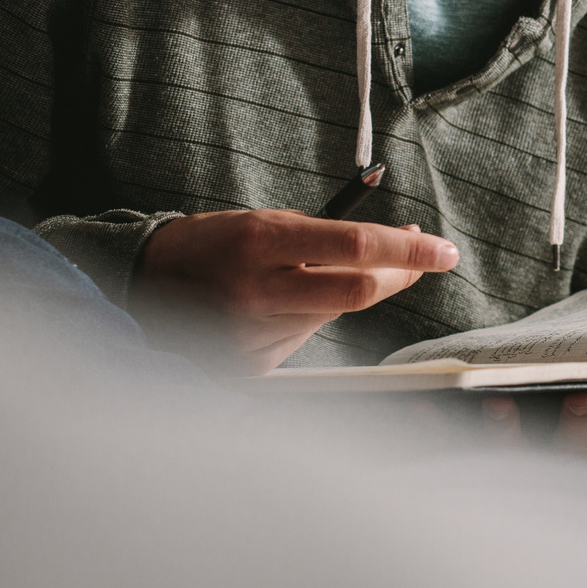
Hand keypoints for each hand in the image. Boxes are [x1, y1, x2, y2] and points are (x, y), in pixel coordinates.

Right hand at [134, 209, 459, 374]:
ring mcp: (249, 334)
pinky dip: (306, 321)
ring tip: (306, 278)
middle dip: (402, 274)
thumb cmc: (216, 243)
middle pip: (359, 291)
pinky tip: (278, 307)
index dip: (409, 250)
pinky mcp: (246, 366)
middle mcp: (256, 290)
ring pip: (332, 317)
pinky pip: (302, 342)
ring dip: (343, 295)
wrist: (141, 281)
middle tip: (425, 261)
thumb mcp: (268, 220)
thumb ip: (333, 234)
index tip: (445, 251)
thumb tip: (405, 240)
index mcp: (262, 241)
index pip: (357, 247)